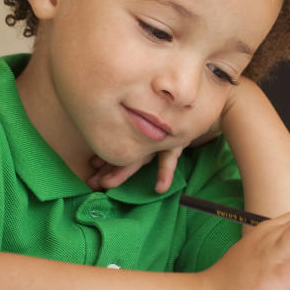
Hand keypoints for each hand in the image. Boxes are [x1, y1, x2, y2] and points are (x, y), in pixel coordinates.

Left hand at [84, 104, 231, 193]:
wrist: (199, 101)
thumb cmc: (174, 111)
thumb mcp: (154, 119)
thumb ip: (139, 124)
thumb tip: (112, 142)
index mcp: (140, 130)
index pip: (119, 145)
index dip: (105, 158)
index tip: (90, 166)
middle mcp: (146, 135)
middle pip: (123, 152)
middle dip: (107, 168)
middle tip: (91, 181)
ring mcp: (160, 138)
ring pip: (138, 157)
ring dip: (122, 171)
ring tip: (107, 184)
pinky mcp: (176, 141)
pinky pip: (170, 159)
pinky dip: (165, 173)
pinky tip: (160, 188)